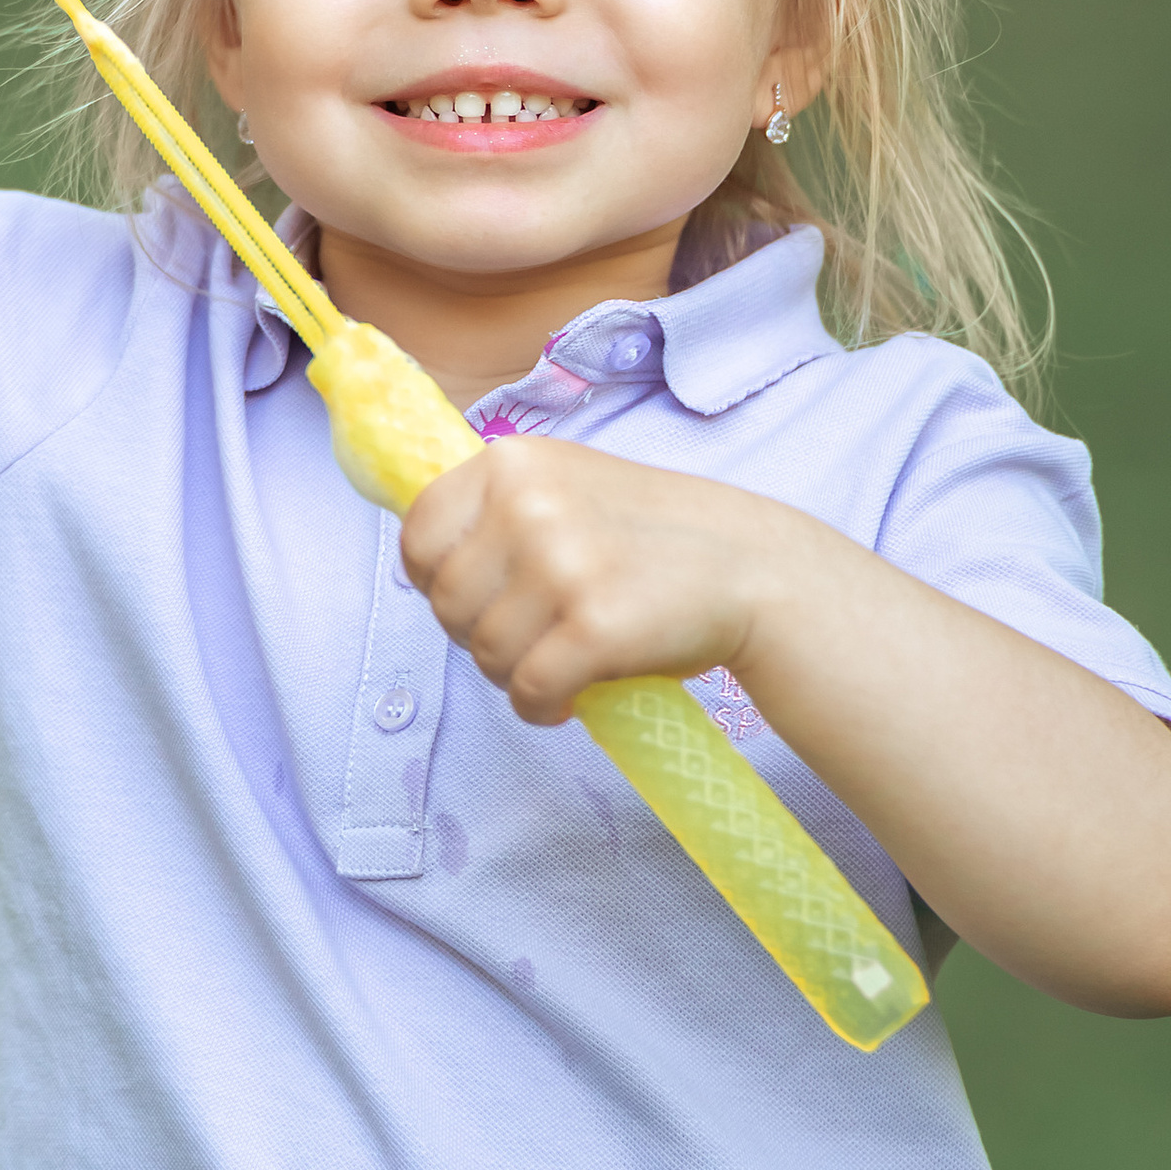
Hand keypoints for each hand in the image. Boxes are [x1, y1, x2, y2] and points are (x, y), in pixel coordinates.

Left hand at [399, 437, 792, 726]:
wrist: (751, 568)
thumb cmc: (648, 538)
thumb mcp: (564, 486)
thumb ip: (495, 510)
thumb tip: (419, 562)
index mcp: (513, 461)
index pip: (418, 533)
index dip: (433, 581)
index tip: (472, 601)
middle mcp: (529, 503)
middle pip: (445, 603)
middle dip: (478, 636)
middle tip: (531, 639)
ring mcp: (563, 562)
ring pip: (485, 653)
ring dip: (513, 675)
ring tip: (558, 663)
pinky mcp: (596, 626)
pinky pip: (528, 691)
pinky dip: (541, 707)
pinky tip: (569, 698)